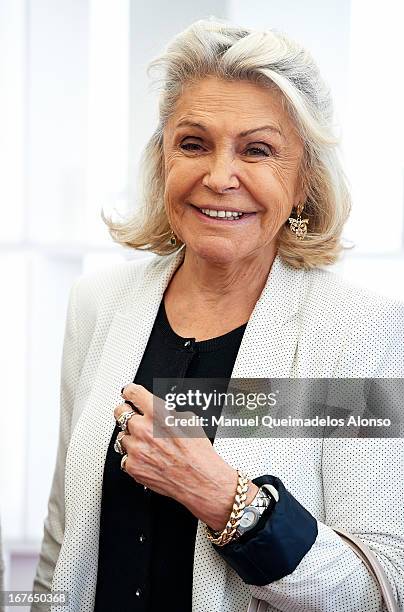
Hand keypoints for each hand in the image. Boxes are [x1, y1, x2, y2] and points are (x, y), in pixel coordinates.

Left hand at [115, 383, 257, 530]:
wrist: (200, 480)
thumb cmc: (198, 453)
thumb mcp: (189, 420)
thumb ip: (168, 411)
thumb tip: (160, 408)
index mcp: (158, 413)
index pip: (132, 392)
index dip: (129, 392)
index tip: (128, 393)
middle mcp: (143, 429)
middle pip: (120, 412)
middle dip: (126, 412)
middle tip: (133, 417)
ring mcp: (135, 448)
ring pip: (121, 435)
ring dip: (131, 437)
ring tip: (147, 444)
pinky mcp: (132, 466)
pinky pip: (125, 456)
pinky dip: (133, 457)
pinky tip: (147, 458)